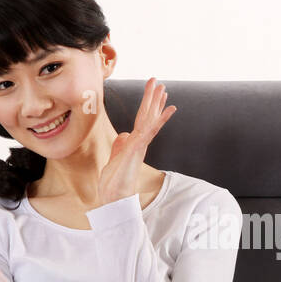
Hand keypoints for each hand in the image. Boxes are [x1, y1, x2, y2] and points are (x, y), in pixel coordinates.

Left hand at [95, 78, 176, 207]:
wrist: (114, 199)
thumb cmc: (113, 183)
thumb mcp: (114, 159)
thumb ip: (119, 145)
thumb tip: (124, 134)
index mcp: (134, 144)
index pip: (142, 121)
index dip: (148, 107)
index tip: (155, 93)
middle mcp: (140, 144)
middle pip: (147, 117)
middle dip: (153, 99)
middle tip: (160, 82)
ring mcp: (139, 146)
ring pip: (149, 121)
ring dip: (156, 104)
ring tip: (163, 88)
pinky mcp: (137, 150)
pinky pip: (149, 132)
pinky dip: (158, 120)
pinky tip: (166, 110)